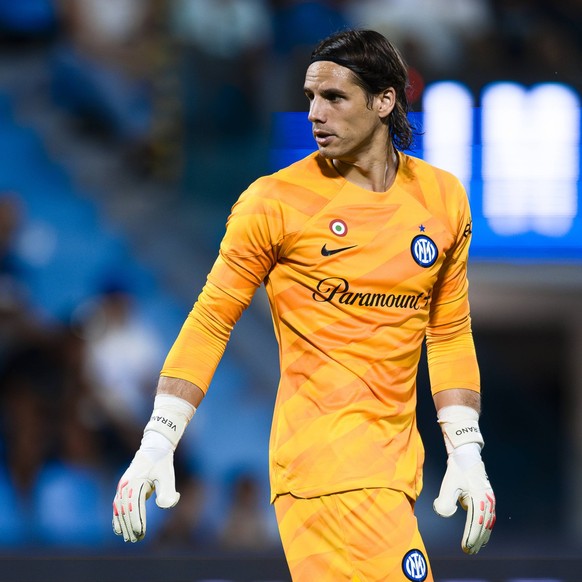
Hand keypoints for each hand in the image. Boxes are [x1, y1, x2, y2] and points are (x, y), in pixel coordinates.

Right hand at [112, 393, 194, 541]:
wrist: (154, 447)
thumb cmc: (162, 462)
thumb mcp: (167, 475)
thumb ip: (167, 491)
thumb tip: (164, 507)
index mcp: (135, 481)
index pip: (134, 505)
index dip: (136, 520)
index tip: (141, 532)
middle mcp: (126, 484)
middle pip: (124, 509)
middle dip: (130, 525)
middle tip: (136, 539)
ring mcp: (122, 486)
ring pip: (119, 509)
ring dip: (123, 524)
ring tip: (128, 538)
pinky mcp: (123, 488)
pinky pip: (118, 505)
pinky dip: (117, 517)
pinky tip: (119, 529)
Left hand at [433, 447, 495, 553]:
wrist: (466, 456)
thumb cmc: (456, 471)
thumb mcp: (448, 484)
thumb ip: (445, 501)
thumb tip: (446, 514)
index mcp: (479, 499)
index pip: (475, 524)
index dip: (470, 537)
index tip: (465, 548)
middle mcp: (487, 501)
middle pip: (483, 526)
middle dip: (476, 540)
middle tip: (469, 551)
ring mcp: (490, 500)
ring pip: (488, 523)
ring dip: (482, 536)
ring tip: (475, 547)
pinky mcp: (488, 498)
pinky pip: (489, 517)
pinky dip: (486, 528)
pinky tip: (483, 534)